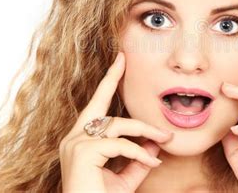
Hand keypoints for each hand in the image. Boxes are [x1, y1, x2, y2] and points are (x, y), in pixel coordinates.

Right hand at [59, 51, 173, 191]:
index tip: (118, 63)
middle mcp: (73, 137)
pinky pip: (120, 145)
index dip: (106, 83)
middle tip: (123, 60)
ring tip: (164, 138)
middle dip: (110, 78)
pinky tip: (153, 162)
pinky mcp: (82, 153)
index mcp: (80, 139)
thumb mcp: (124, 178)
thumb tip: (155, 142)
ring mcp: (75, 144)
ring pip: (117, 125)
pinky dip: (139, 152)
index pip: (95, 107)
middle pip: (99, 103)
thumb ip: (138, 159)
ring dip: (145, 130)